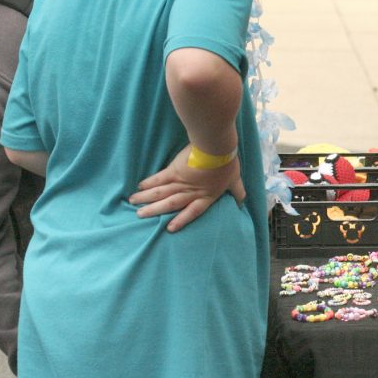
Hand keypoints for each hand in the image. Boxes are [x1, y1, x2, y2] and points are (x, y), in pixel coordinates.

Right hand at [129, 145, 245, 231]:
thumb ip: (237, 191)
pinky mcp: (174, 170)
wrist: (217, 148)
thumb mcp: (235, 179)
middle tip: (140, 216)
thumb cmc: (228, 163)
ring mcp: (181, 182)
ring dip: (147, 199)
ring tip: (134, 204)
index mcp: (206, 196)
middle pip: (171, 204)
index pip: (193, 212)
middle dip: (155, 211)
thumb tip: (242, 201)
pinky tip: (139, 187)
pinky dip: (149, 183)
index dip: (182, 220)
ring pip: (161, 193)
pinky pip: (159, 179)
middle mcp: (191, 192)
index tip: (170, 228)